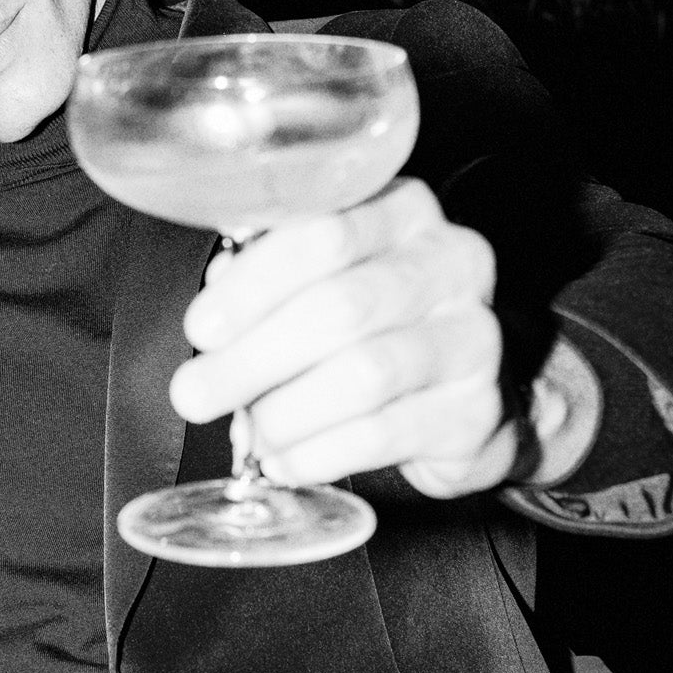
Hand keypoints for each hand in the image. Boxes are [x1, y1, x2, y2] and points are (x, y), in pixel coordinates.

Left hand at [170, 179, 561, 496]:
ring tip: (249, 433)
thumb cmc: (376, 325)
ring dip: (286, 411)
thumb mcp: (326, 278)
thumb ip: (269, 280)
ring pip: (365, 374)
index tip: (203, 328)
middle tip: (196, 394)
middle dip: (253, 358)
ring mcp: (472, 337)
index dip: (253, 285)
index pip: (323, 233)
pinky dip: (319, 452)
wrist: (463, 392)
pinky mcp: (475, 411)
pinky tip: (286, 460)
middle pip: (341, 308)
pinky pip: (383, 434)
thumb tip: (214, 321)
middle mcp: (450, 263)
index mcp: (403, 211)